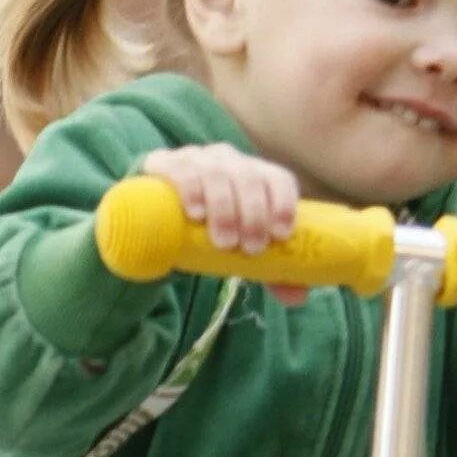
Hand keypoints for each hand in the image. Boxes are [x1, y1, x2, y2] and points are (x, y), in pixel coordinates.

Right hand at [142, 145, 309, 304]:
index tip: (281, 235)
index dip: (284, 204)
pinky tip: (195, 213)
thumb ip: (269, 269)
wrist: (159, 214)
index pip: (278, 179)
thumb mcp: (239, 247)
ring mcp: (198, 158)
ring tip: (224, 242)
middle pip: (249, 177)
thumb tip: (296, 297)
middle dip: (253, 214)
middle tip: (250, 249)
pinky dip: (191, 190)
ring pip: (217, 173)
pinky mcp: (166, 163)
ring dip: (225, 208)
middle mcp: (230, 161)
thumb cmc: (211, 229)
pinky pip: (182, 170)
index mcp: (256, 175)